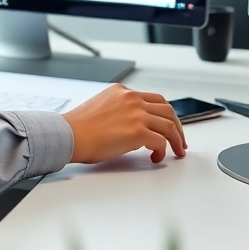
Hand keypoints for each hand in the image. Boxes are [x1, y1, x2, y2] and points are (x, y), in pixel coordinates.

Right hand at [62, 85, 186, 164]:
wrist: (69, 135)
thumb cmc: (78, 127)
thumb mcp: (101, 107)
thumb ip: (120, 111)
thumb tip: (131, 128)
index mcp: (122, 92)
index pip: (153, 99)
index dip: (164, 114)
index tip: (168, 124)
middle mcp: (132, 99)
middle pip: (167, 109)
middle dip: (177, 126)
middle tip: (179, 139)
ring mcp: (137, 114)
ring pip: (169, 124)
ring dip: (176, 139)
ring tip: (177, 151)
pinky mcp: (138, 131)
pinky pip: (161, 141)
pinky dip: (163, 150)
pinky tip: (156, 157)